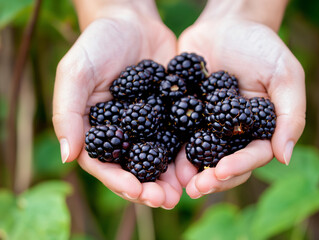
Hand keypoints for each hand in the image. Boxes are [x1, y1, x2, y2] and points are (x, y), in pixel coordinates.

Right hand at [52, 0, 181, 208]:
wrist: (133, 20)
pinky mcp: (171, 112)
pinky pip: (180, 134)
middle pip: (136, 167)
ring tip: (188, 188)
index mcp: (98, 128)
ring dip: (173, 176)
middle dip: (151, 187)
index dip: (120, 181)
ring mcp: (149, 124)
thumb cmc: (98, 42)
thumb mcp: (77, 71)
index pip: (105, 164)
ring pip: (161, 157)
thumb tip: (68, 156)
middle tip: (168, 200)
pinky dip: (189, 149)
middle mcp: (125, 131)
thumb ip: (69, 112)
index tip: (137, 191)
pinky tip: (201, 160)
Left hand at [175, 2, 305, 197]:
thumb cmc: (261, 47)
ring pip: (197, 155)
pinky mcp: (184, 114)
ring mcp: (206, 125)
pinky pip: (176, 133)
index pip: (251, 155)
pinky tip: (157, 156)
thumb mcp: (284, 74)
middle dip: (210, 177)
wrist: (226, 25)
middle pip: (223, 162)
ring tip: (175, 181)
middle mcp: (231, 133)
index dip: (238, 166)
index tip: (221, 171)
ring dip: (187, 171)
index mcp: (258, 129)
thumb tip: (284, 157)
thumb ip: (291, 113)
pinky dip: (168, 146)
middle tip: (194, 188)